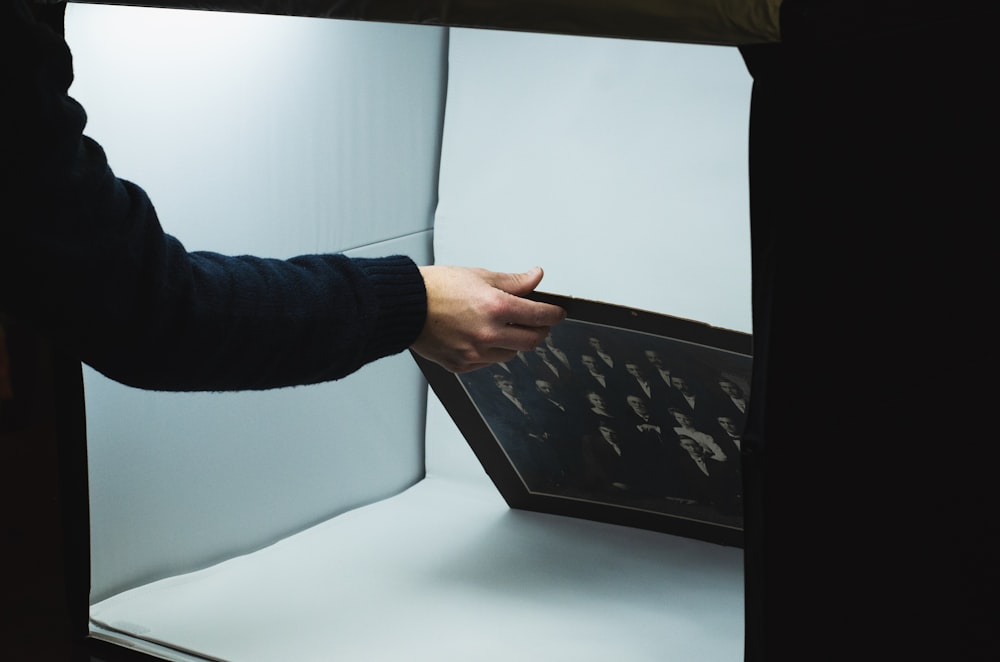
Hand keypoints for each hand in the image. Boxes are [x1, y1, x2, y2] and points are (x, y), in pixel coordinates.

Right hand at [411, 265, 565, 372]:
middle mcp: (488, 334)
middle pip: (532, 341)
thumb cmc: (436, 288)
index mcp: (496, 308)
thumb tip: (535, 278)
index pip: (540, 316)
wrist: (405, 307)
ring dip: (513, 342)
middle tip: (536, 322)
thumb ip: (513, 281)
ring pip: (510, 354)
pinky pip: (487, 363)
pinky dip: (490, 351)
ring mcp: (475, 353)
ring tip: (500, 327)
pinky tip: (479, 337)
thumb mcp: (480, 276)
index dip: (554, 315)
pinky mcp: (462, 365)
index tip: (557, 313)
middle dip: (539, 331)